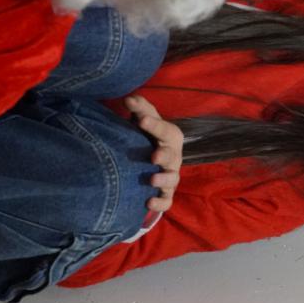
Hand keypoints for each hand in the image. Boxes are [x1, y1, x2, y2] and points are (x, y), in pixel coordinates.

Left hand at [126, 95, 182, 213]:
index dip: (154, 125)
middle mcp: (174, 156)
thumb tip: (129, 99)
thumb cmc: (147, 134)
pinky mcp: (165, 192)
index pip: (166, 130)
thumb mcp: (145, 118)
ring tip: (151, 179)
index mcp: (171, 137)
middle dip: (165, 156)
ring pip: (173, 179)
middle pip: (173, 156)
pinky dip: (160, 204)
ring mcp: (171, 175)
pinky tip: (148, 203)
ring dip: (164, 180)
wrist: (151, 155)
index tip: (141, 120)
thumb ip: (140, 108)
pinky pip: (167, 201)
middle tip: (153, 156)